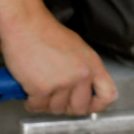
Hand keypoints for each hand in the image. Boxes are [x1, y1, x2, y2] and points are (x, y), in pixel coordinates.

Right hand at [0, 12, 116, 115]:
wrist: (25, 23)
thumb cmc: (45, 32)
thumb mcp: (77, 48)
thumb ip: (84, 69)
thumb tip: (85, 89)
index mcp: (92, 64)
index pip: (107, 95)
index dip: (98, 105)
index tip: (89, 106)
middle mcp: (80, 75)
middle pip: (79, 108)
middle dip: (66, 107)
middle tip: (56, 99)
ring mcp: (61, 83)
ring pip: (56, 109)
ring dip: (46, 103)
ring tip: (40, 89)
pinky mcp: (41, 88)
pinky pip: (37, 107)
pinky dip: (31, 102)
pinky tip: (29, 91)